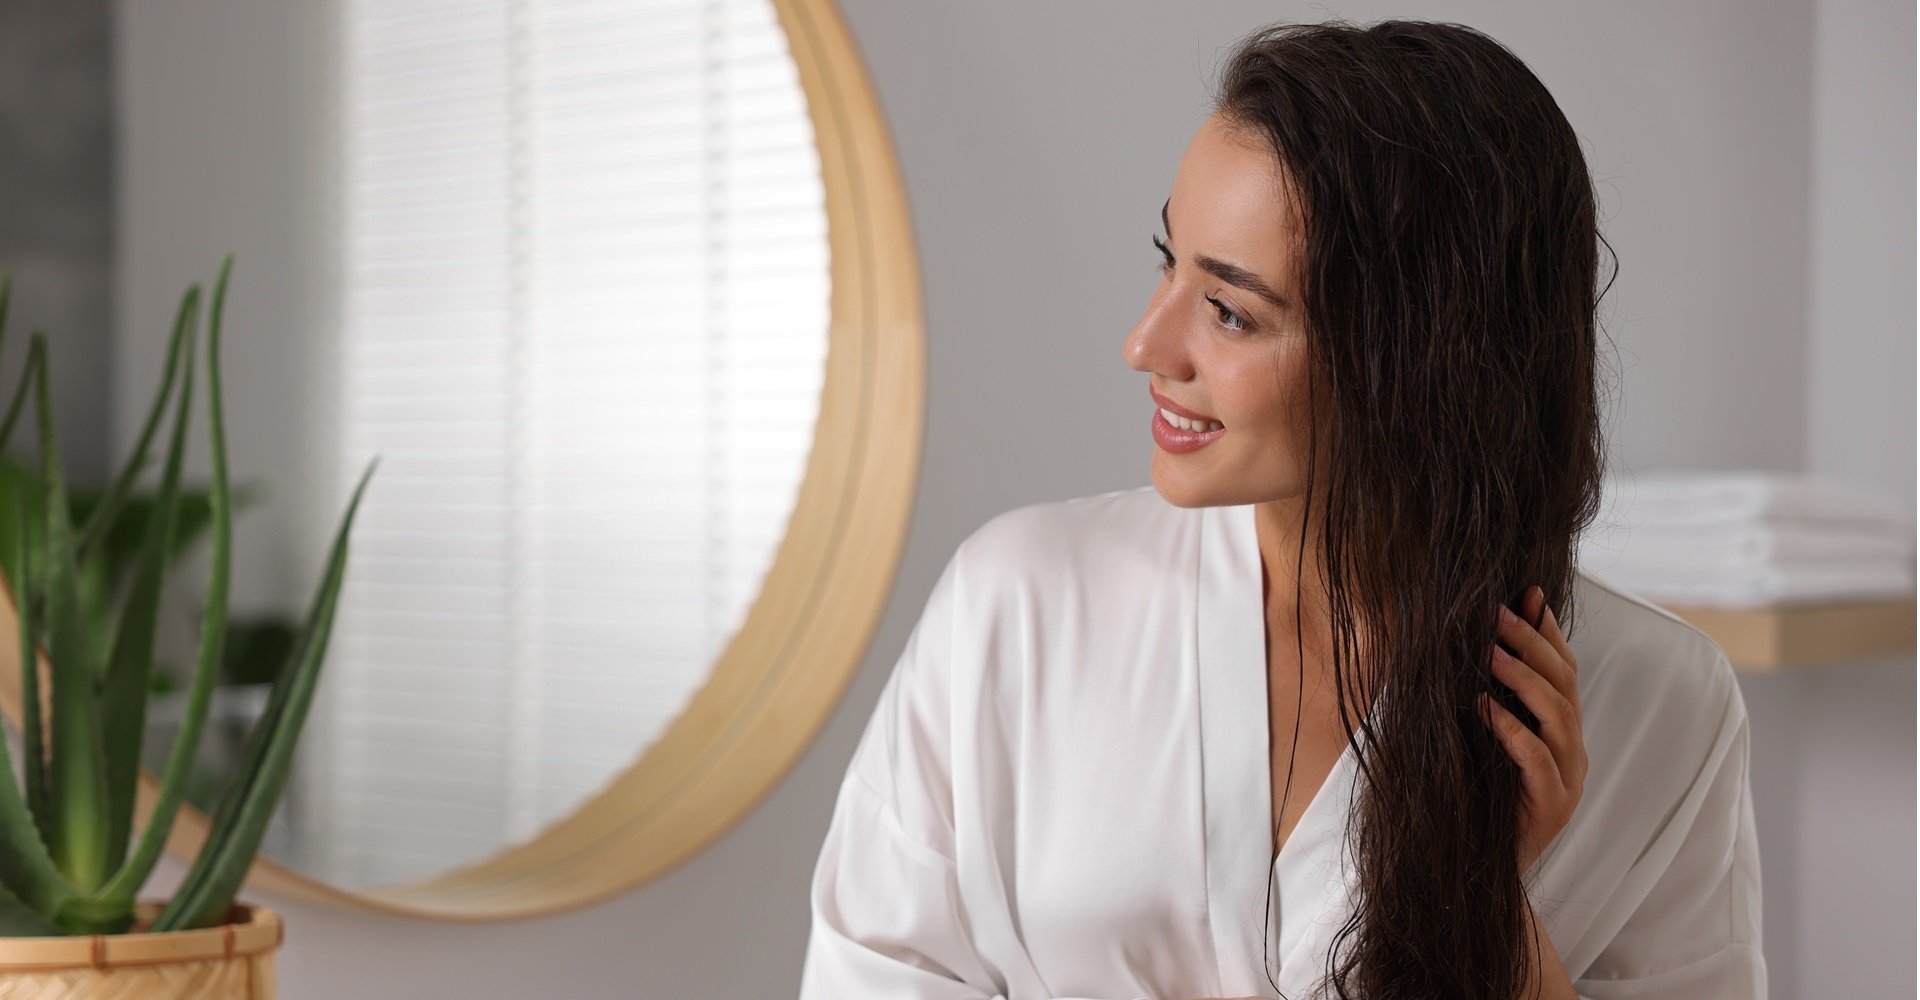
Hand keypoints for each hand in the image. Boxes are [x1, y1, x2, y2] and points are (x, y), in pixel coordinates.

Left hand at [1478, 584, 1585, 873]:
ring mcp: (1569, 779)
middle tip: (1497, 613)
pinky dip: (1511, 730)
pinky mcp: (1553, 806)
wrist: (1481, 866)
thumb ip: (1490, 698)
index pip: (1565, 670)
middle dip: (1532, 644)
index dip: (1548, 631)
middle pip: (1564, 685)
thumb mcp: (1485, 739)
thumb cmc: (1479, 797)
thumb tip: (1471, 644)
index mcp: (1563, 732)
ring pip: (1559, 716)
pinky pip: (1537, 759)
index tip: (1527, 592)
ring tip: (1489, 653)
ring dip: (1524, 679)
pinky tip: (1483, 708)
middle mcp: (1573, 750)